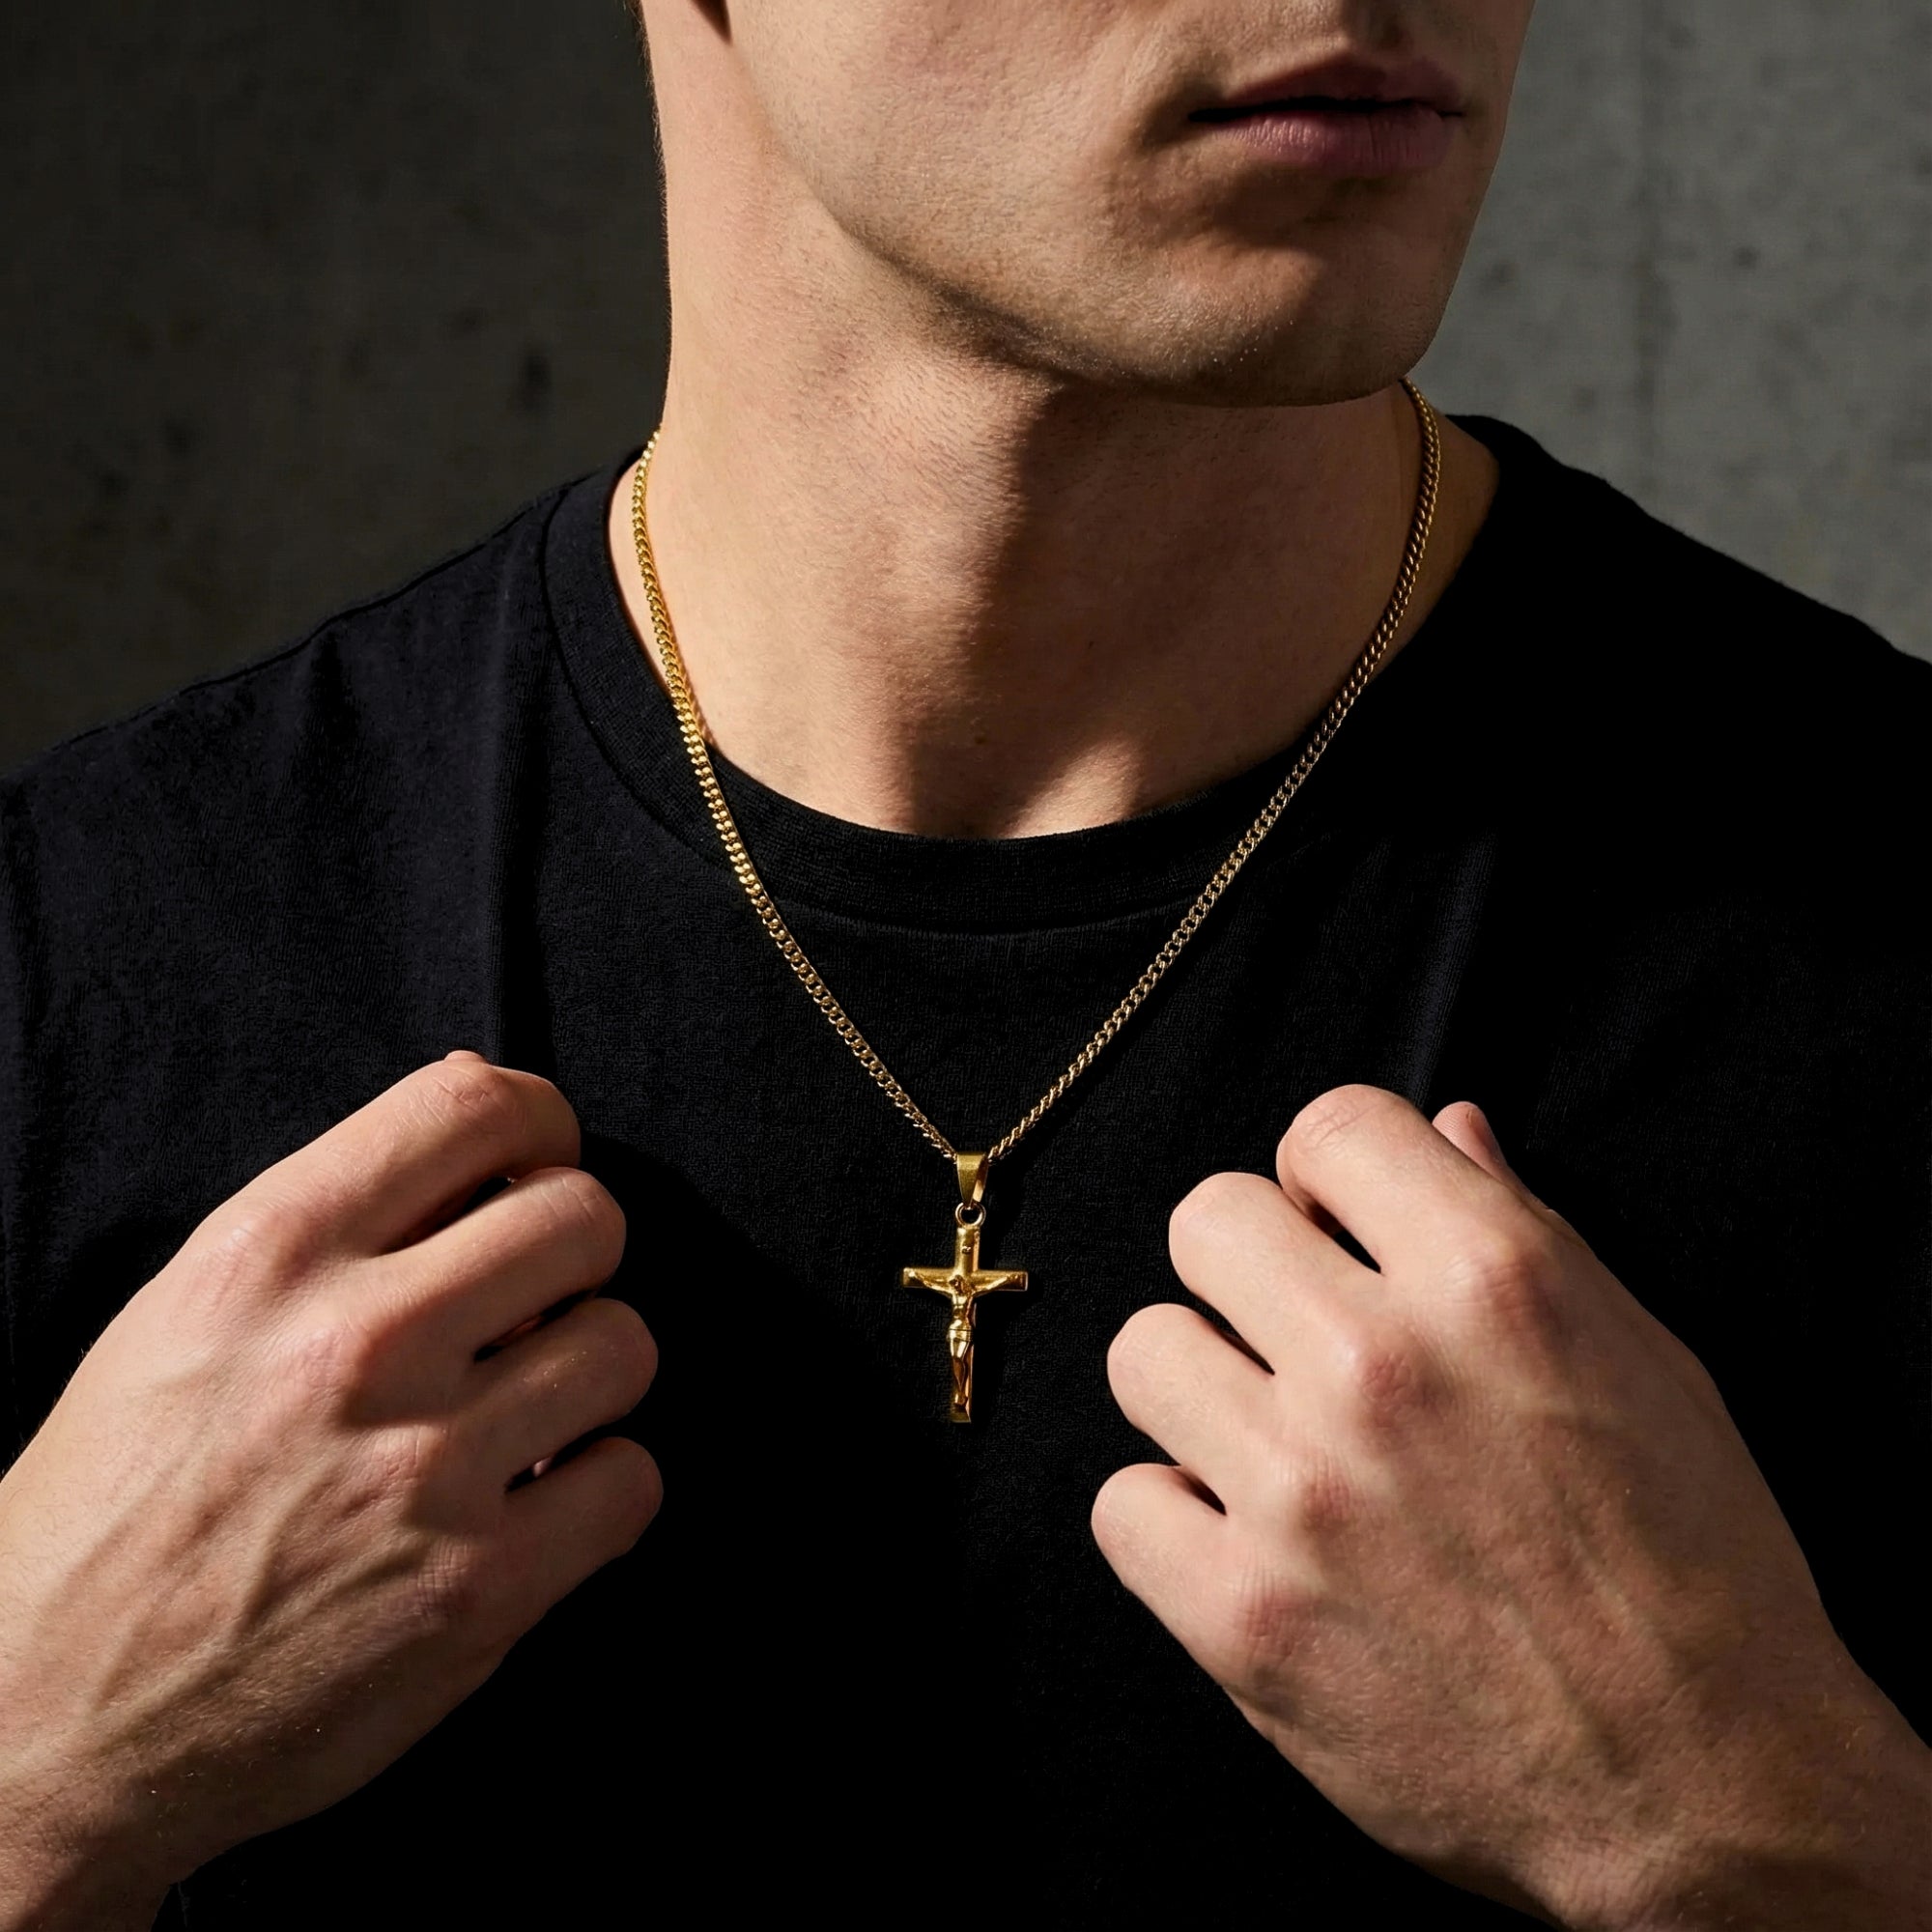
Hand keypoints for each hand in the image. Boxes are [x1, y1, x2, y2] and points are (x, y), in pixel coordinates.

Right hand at [0, 1053, 660, 1929]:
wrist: (41, 1728)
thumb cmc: (111, 1510)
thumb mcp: (185, 1317)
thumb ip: (338, 1212)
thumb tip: (486, 1104)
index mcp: (269, 1256)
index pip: (473, 1107)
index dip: (539, 1121)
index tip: (541, 1160)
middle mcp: (354, 1345)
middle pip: (582, 1217)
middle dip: (577, 1251)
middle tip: (536, 1301)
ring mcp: (424, 1471)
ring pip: (624, 1345)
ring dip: (591, 1374)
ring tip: (528, 1410)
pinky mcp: (477, 1593)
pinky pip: (631, 1481)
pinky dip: (598, 1492)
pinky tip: (535, 1504)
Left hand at [1094, 1086, 1930, 1928]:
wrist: (1708, 1789)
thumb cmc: (1691, 1563)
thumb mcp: (1644, 1360)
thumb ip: (1523, 1226)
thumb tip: (1444, 1127)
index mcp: (1491, 1282)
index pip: (1328, 1125)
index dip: (1331, 1173)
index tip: (1344, 1226)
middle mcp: (1380, 1366)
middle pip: (1206, 1220)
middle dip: (1254, 1264)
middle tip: (1299, 1333)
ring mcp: (1298, 1493)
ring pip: (1143, 1350)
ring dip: (1201, 1385)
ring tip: (1270, 1438)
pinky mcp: (1241, 1617)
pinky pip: (1121, 1501)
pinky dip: (1173, 1518)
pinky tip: (1245, 1540)